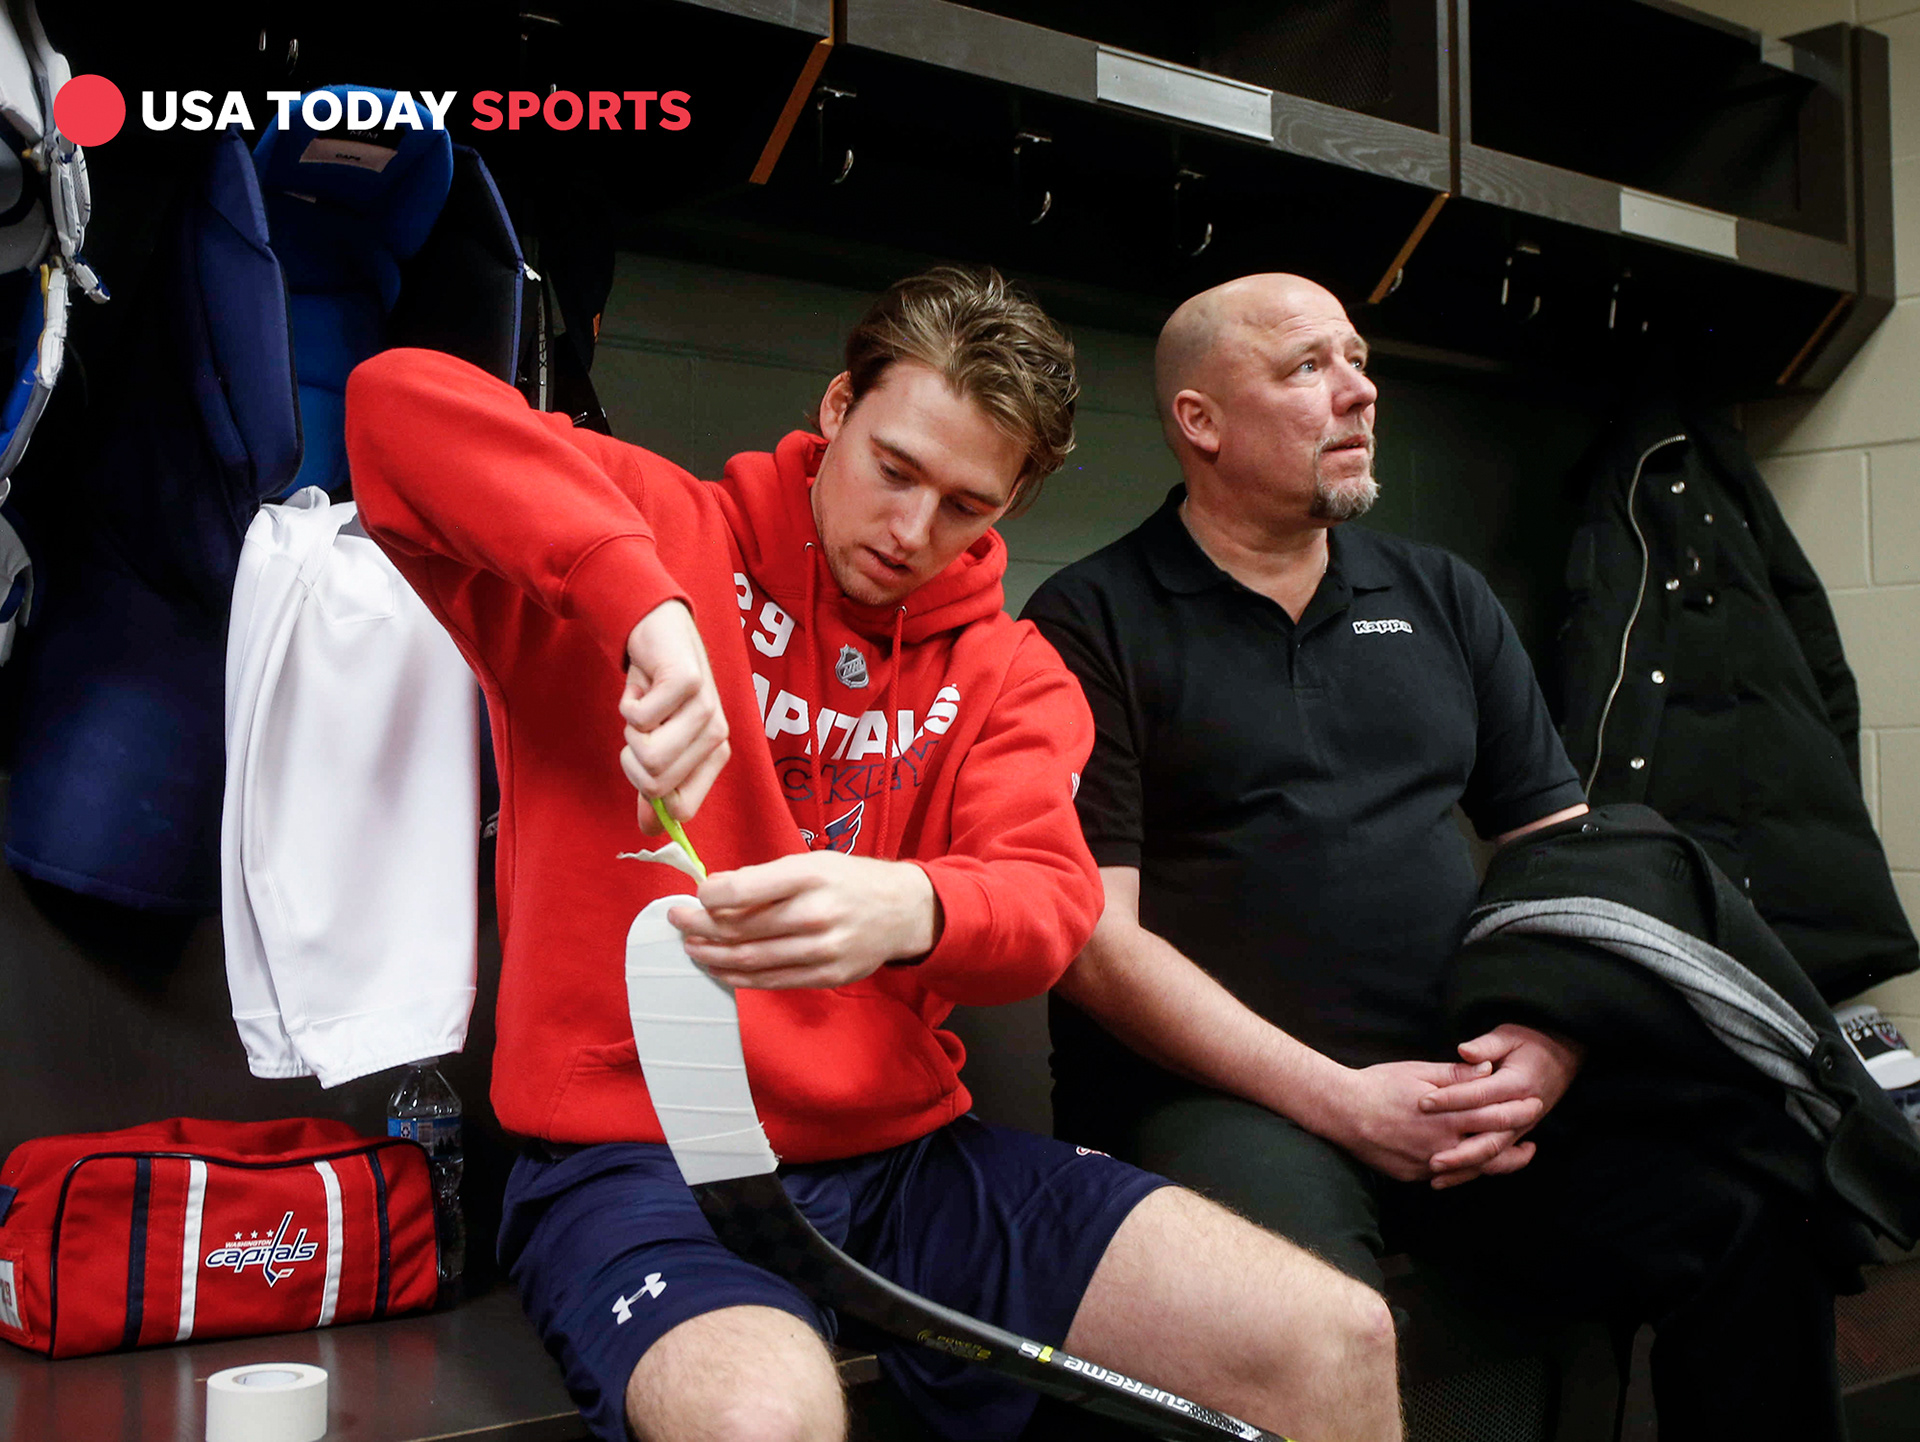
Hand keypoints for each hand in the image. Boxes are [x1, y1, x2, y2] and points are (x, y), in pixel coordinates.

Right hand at [619, 600, 729, 832]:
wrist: (658, 632)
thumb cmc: (656, 692)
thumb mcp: (655, 742)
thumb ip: (653, 788)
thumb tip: (648, 833)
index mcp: (713, 755)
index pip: (681, 808)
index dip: (649, 793)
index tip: (642, 763)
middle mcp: (716, 735)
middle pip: (657, 785)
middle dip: (632, 759)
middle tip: (639, 728)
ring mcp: (706, 709)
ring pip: (649, 755)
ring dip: (629, 731)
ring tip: (642, 707)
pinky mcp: (688, 683)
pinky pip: (640, 719)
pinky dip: (627, 703)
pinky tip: (642, 684)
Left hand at [668, 852, 942, 989]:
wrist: (903, 911)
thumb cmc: (850, 881)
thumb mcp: (813, 863)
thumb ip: (766, 878)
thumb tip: (714, 892)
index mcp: (811, 876)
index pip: (743, 890)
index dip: (709, 895)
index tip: (696, 894)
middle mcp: (816, 914)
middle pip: (741, 929)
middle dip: (700, 926)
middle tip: (678, 921)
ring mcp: (822, 949)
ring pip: (751, 959)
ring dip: (713, 956)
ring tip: (692, 948)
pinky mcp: (826, 976)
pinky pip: (772, 980)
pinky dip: (740, 977)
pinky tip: (722, 968)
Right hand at [1310, 1058, 1548, 1183]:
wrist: (1341, 1112)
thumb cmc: (1378, 1085)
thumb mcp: (1418, 1071)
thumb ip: (1456, 1074)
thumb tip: (1488, 1069)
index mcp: (1446, 1115)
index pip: (1494, 1114)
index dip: (1517, 1109)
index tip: (1534, 1102)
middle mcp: (1442, 1144)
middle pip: (1492, 1146)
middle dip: (1517, 1136)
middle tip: (1534, 1130)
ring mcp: (1428, 1164)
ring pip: (1475, 1169)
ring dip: (1500, 1162)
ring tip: (1519, 1154)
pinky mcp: (1414, 1175)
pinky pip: (1449, 1176)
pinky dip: (1468, 1170)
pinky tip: (1478, 1162)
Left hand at [1418, 1023, 1583, 1188]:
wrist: (1562, 1056)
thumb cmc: (1530, 1042)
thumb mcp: (1510, 1035)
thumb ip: (1487, 1045)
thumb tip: (1464, 1051)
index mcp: (1518, 1084)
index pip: (1480, 1095)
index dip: (1451, 1099)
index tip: (1423, 1103)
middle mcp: (1522, 1112)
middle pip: (1491, 1138)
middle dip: (1460, 1151)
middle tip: (1431, 1159)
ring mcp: (1521, 1128)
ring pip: (1494, 1155)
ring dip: (1466, 1169)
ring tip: (1436, 1178)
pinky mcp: (1517, 1136)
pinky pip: (1498, 1159)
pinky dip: (1476, 1171)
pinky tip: (1450, 1180)